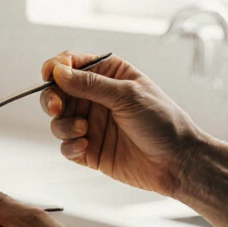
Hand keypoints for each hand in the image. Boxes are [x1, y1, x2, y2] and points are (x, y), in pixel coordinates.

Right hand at [38, 51, 202, 197]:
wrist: (178, 162)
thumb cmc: (162, 121)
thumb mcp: (127, 95)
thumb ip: (90, 84)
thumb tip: (58, 72)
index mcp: (108, 76)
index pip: (72, 64)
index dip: (56, 67)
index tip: (48, 74)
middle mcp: (96, 98)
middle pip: (57, 92)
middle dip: (52, 98)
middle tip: (57, 108)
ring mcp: (91, 124)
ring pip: (58, 120)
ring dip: (63, 125)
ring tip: (83, 131)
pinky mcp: (89, 150)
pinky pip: (65, 146)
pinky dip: (70, 145)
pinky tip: (86, 146)